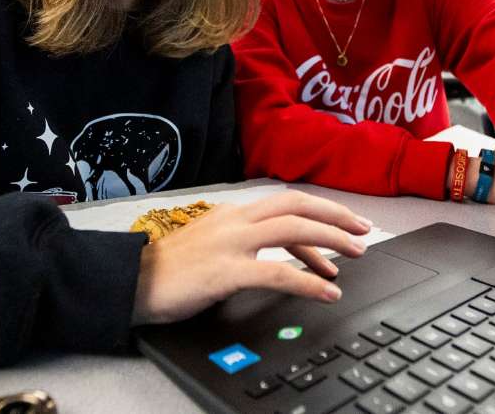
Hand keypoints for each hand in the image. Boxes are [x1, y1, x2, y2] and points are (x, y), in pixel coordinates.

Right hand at [131, 191, 370, 324]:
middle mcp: (234, 221)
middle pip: (296, 205)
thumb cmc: (169, 269)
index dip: (319, 211)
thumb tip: (279, 257)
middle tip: (363, 231)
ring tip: (355, 255)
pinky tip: (327, 291)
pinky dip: (308, 281)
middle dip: (334, 216)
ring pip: (292, 229)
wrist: (131, 282)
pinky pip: (277, 273)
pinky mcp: (225, 271)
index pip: (285, 203)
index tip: (343, 226)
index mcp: (232, 213)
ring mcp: (230, 244)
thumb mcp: (210, 243)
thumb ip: (243, 242)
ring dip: (330, 240)